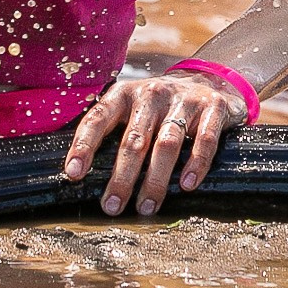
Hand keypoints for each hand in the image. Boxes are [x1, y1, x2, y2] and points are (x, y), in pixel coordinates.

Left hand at [62, 67, 250, 216]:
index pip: (98, 118)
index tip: (74, 173)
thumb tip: (81, 173)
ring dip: (155, 179)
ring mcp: (184, 99)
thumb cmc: (160, 107)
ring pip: (167, 143)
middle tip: (112, 206)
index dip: (84, 145)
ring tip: (146, 207)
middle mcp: (152, 93)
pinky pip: (204, 139)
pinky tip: (187, 185)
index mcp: (125, 94)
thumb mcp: (133, 108)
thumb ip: (113, 132)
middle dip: (121, 177)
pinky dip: (196, 164)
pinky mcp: (213, 108)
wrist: (209, 80)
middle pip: (134, 139)